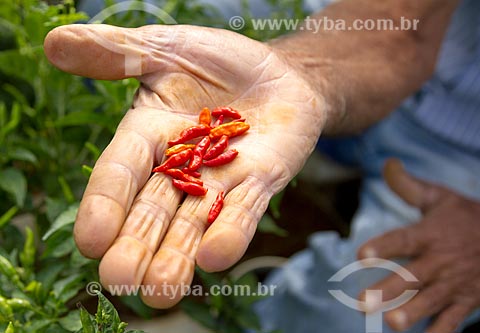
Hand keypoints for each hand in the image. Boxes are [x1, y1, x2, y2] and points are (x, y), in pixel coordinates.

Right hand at [44, 24, 325, 306]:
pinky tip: (215, 258)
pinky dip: (231, 231)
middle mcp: (181, 166)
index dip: (106, 202)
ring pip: (195, 221)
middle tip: (121, 281)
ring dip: (177, 256)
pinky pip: (244, 210)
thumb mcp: (168, 49)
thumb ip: (118, 53)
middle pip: (153, 210)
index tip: (90, 240)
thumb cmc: (220, 62)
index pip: (121, 171)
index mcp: (150, 134)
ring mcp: (222, 178)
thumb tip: (55, 44)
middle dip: (137, 244)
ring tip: (162, 292)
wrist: (279, 73)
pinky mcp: (260, 182)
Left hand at [358, 159, 479, 332]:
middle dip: (388, 290)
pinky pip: (453, 321)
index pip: (403, 240)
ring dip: (411, 313)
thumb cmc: (467, 216)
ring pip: (431, 301)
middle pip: (412, 276)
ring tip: (390, 323)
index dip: (381, 246)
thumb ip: (408, 185)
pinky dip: (439, 332)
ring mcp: (454, 283)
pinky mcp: (466, 301)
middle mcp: (440, 260)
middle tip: (363, 301)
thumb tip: (386, 163)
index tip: (360, 255)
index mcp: (430, 233)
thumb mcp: (439, 197)